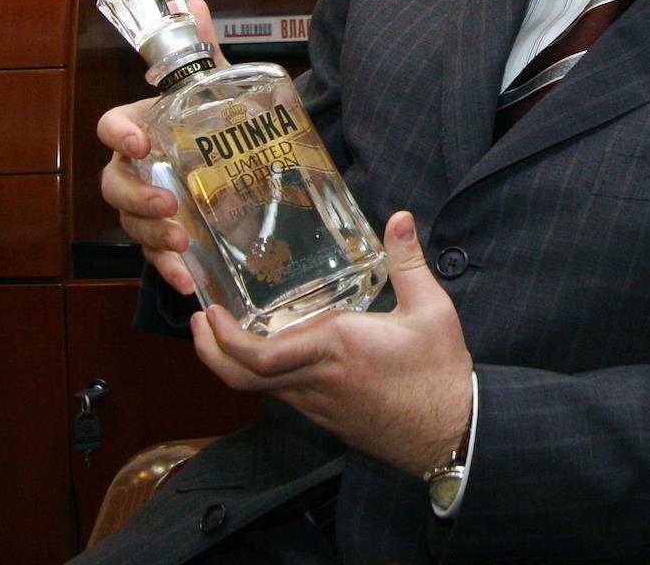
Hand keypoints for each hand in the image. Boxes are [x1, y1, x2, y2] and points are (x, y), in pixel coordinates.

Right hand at [97, 0, 226, 295]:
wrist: (242, 157)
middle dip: (136, 197)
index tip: (141, 142)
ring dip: (153, 236)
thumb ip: (203, 48)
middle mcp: (137, 170)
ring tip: (183, 241)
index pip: (112, 128)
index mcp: (141, 128)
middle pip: (114, 186)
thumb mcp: (215, 84)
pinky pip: (159, 257)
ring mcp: (150, 205)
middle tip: (169, 202)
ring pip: (132, 224)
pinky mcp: (170, 234)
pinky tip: (189, 282)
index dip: (120, 135)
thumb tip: (193, 1)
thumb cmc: (214, 118)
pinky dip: (171, 270)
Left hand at [190, 211, 473, 476]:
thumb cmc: (438, 370)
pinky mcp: (328, 417)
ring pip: (260, 388)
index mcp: (335, 347)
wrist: (450, 431)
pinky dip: (265, 372)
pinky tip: (276, 350)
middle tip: (199, 322)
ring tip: (229, 328)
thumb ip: (408, 260)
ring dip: (235, 361)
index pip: (259, 355)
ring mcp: (319, 403)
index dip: (223, 339)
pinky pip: (284, 394)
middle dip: (210, 352)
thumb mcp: (431, 308)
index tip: (208, 312)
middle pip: (242, 378)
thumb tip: (399, 217)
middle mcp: (316, 379)